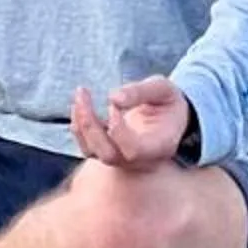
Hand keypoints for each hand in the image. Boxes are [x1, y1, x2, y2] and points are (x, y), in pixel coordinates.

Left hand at [71, 76, 191, 167]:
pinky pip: (88, 147)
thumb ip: (141, 91)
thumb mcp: (163, 88)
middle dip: (90, 125)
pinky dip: (78, 127)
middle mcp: (140, 159)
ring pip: (94, 152)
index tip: (113, 104)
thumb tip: (113, 98)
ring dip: (81, 124)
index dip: (119, 131)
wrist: (168, 116)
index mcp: (159, 146)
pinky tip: (79, 104)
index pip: (134, 151)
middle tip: (84, 91)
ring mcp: (123, 158)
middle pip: (109, 155)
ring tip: (81, 94)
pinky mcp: (109, 151)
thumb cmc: (168, 101)